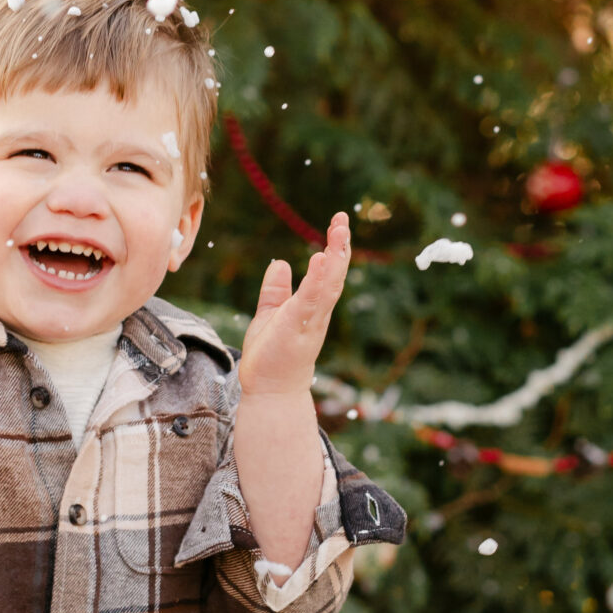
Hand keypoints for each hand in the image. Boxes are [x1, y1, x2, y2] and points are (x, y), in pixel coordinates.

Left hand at [237, 213, 350, 401]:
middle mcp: (317, 312)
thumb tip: (280, 262)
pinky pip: (310, 300)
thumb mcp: (270, 314)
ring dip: (334, 259)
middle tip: (342, 220)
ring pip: (328, 285)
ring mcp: (310, 321)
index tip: (338, 223)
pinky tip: (320, 260)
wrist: (270, 392)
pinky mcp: (297, 329)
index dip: (334, 248)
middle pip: (334, 275)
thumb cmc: (271, 356)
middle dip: (340, 247)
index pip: (327, 272)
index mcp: (312, 307)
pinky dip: (316, 280)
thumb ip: (276, 290)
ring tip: (338, 233)